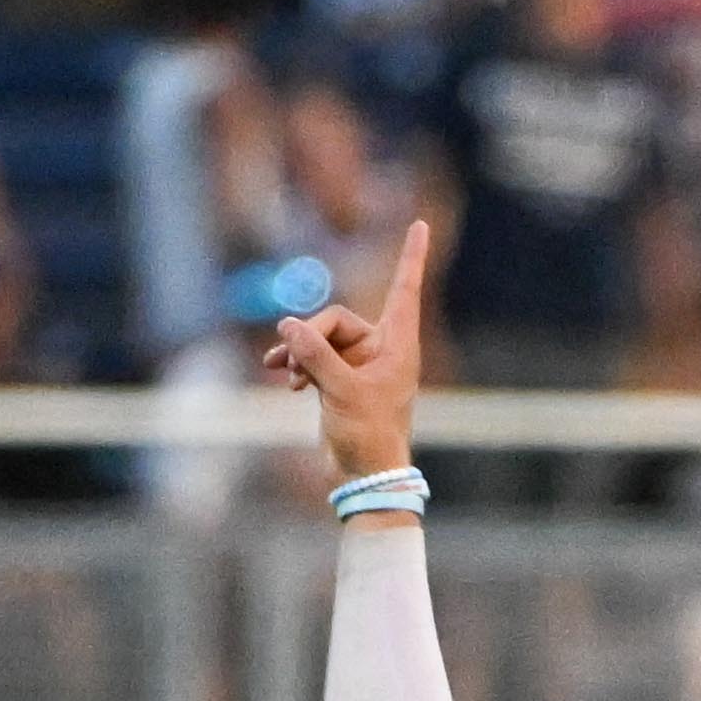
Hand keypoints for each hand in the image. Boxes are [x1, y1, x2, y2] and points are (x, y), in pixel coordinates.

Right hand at [265, 215, 429, 486]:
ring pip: (320, 338)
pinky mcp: (339, 381)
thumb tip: (287, 325)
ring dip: (298, 351)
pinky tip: (279, 376)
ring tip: (282, 372)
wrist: (363, 477)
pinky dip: (296, 364)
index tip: (421, 223)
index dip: (410, 255)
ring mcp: (358, 365)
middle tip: (292, 363)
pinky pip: (313, 358)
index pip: (404, 288)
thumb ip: (314, 355)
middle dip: (310, 335)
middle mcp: (380, 350)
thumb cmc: (368, 436)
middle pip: (337, 318)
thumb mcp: (340, 391)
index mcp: (397, 345)